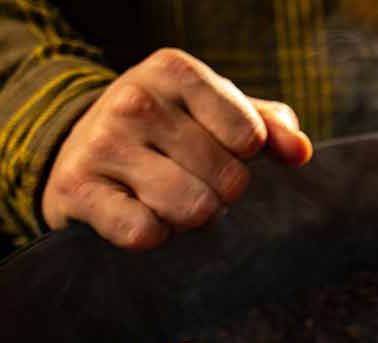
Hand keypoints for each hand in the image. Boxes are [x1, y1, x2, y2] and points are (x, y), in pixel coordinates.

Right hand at [41, 48, 312, 249]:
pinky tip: (142, 217)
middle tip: (194, 183)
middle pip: (227, 179)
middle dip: (221, 194)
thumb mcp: (217, 112)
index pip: (250, 137)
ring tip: (171, 201)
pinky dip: (154, 236)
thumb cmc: (168, 131)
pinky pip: (144, 232)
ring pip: (193, 209)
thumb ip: (268, 126)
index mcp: (175, 71)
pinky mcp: (77, 187)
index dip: (244, 158)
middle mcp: (135, 100)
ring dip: (192, 219)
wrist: (78, 146)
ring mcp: (102, 143)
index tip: (221, 153)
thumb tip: (300, 152)